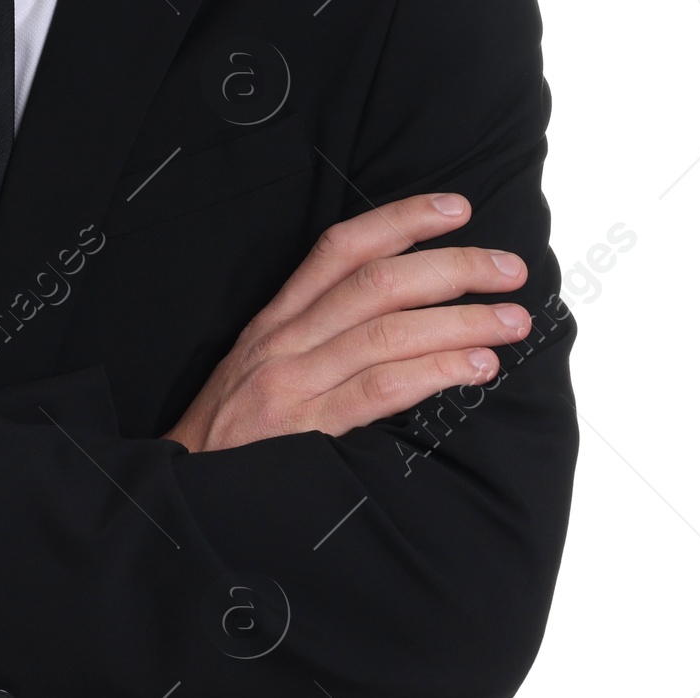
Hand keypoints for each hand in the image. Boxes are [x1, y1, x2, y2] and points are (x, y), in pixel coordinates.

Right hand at [162, 192, 529, 452]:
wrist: (187, 491)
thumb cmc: (236, 431)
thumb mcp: (262, 364)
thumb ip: (316, 335)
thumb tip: (402, 311)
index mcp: (277, 316)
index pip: (342, 246)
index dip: (402, 218)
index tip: (457, 207)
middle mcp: (285, 338)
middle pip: (378, 282)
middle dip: (453, 267)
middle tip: (510, 270)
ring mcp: (294, 382)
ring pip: (389, 331)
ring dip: (462, 322)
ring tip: (512, 322)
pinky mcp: (307, 430)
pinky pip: (380, 389)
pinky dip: (435, 373)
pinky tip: (477, 369)